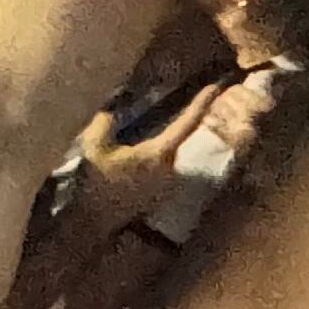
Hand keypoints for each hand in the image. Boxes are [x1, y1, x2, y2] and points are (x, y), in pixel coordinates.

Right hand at [71, 78, 228, 231]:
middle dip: (170, 126)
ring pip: (166, 156)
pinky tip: (132, 164)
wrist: (92, 222)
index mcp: (159, 153)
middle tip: (168, 113)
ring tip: (139, 142)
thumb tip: (112, 106)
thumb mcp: (94, 145)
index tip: (216, 86)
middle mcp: (170, 170)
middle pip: (175, 140)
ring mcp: (167, 186)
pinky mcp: (159, 197)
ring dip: (157, 147)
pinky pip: (160, 172)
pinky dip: (151, 163)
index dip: (202, 103)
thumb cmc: (95, 182)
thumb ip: (105, 122)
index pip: (186, 122)